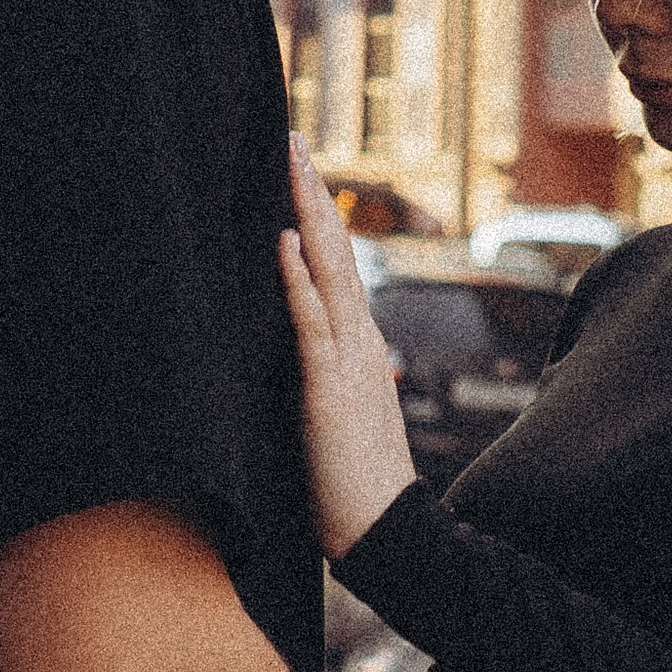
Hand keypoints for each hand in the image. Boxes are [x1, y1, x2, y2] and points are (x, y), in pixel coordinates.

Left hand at [278, 142, 419, 557]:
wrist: (386, 530)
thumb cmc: (357, 483)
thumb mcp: (344, 419)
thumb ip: (345, 383)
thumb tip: (350, 361)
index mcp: (359, 347)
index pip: (337, 268)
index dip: (318, 220)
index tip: (302, 175)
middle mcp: (359, 341)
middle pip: (335, 252)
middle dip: (313, 195)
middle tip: (293, 141)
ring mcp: (348, 360)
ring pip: (327, 272)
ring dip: (307, 216)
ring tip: (293, 166)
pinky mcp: (329, 387)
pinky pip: (312, 322)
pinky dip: (298, 279)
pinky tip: (285, 242)